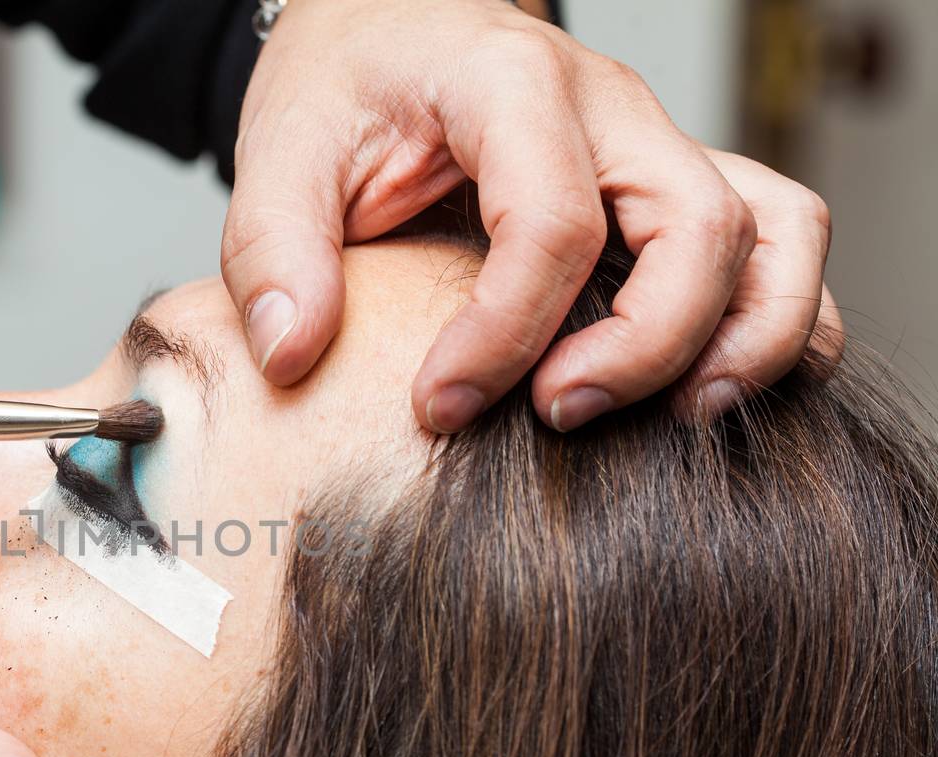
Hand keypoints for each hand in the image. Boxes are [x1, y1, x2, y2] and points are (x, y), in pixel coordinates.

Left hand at [220, 0, 841, 430]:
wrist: (387, 26)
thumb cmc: (346, 86)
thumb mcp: (280, 152)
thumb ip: (273, 251)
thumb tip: (290, 355)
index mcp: (510, 84)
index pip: (551, 222)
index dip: (503, 335)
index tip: (437, 406)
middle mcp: (611, 109)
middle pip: (700, 225)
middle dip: (647, 344)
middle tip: (560, 417)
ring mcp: (656, 146)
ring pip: (776, 228)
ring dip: (750, 336)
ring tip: (682, 420)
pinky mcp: (672, 185)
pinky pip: (778, 241)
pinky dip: (778, 319)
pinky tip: (710, 388)